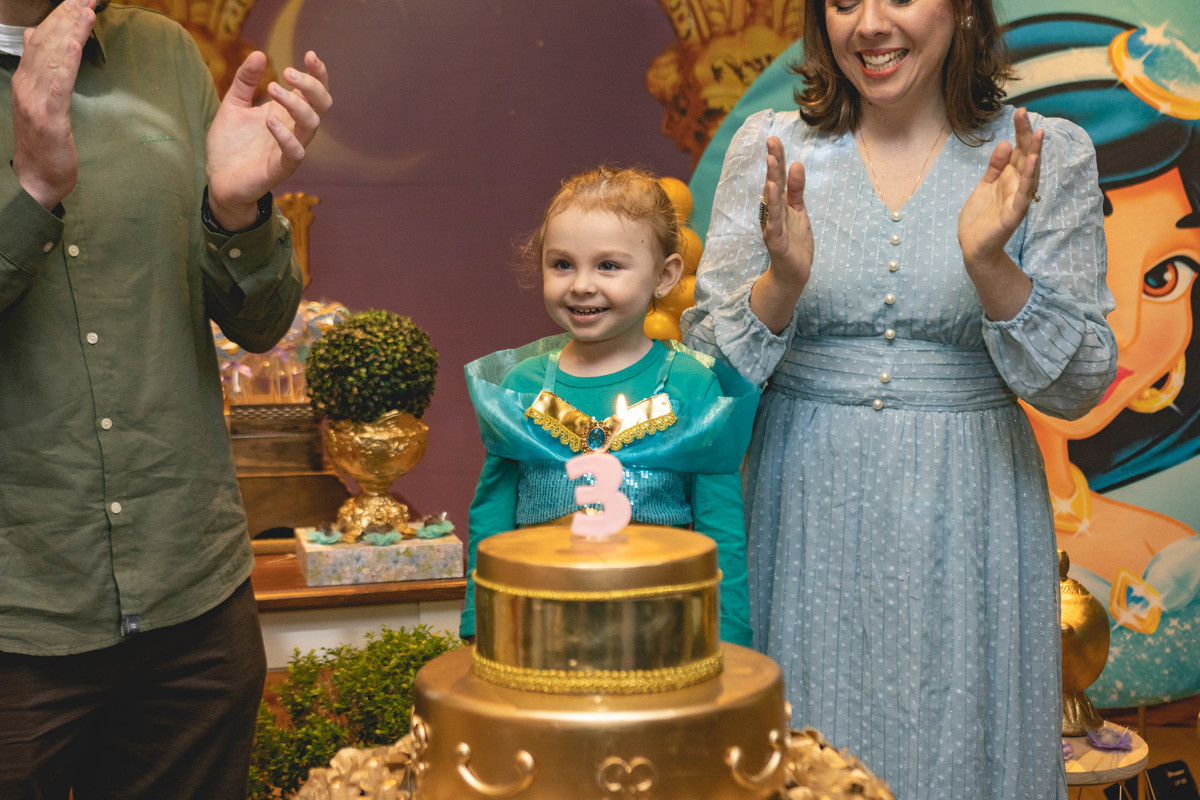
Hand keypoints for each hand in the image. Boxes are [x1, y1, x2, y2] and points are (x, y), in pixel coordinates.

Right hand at [10, 0, 96, 209]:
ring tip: (85, 10)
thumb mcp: (39, 101)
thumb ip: (40, 71)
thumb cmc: (44, 142)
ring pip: (52, 58)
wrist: (36, 178)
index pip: (40, 39)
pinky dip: (66, 63)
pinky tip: (73, 45)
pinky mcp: (49, 117)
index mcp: (25, 79)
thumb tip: (37, 37)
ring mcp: (35, 100)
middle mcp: (26, 84)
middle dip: (66, 17)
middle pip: (46, 42)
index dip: (57, 17)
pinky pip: (58, 85)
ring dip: (70, 32)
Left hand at [206, 50, 331, 229]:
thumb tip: (259, 55)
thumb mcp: (233, 105)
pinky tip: (269, 121)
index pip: (314, 92)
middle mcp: (295, 130)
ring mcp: (291, 149)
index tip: (309, 55)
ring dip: (296, 104)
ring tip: (272, 88)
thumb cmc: (231, 144)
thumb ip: (245, 81)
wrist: (219, 180)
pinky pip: (296, 153)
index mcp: (288, 114)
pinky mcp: (281, 168)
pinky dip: (286, 136)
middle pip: (322, 105)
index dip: (317, 73)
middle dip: (311, 85)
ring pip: (312, 125)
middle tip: (288, 72)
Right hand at [761, 136, 812, 293]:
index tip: (774, 138)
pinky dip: (773, 204)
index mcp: (779, 204)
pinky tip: (772, 189)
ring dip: (772, 178)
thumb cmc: (795, 242)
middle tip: (771, 140)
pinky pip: (774, 220)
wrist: (793, 273)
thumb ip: (797, 189)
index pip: (778, 176)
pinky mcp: (776, 240)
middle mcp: (773, 212)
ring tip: (771, 159)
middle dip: (773, 161)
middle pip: (773, 182)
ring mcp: (773, 225)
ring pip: (772, 199)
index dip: (777, 157)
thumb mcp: (799, 211)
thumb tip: (796, 163)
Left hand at [958, 107, 1043, 272]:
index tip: (1020, 111)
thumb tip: (1005, 143)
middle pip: (1024, 156)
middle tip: (1024, 113)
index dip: (1019, 132)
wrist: (974, 247)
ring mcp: (1017, 199)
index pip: (1017, 150)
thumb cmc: (981, 217)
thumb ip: (996, 166)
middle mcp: (1017, 185)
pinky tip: (1031, 162)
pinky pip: (1023, 193)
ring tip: (1038, 134)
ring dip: (1034, 153)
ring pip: (1030, 173)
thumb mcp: (985, 185)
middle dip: (1025, 135)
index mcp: (1009, 177)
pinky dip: (1028, 177)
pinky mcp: (1013, 213)